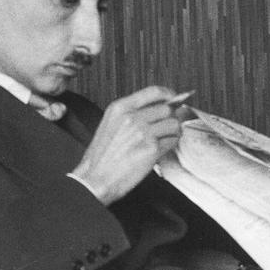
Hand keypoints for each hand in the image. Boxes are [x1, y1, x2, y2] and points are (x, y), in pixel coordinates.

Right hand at [71, 87, 192, 205]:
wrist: (96, 178)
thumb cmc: (102, 155)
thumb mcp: (111, 124)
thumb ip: (132, 112)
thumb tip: (160, 106)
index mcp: (120, 108)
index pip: (153, 92)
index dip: (168, 95)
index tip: (174, 100)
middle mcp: (132, 117)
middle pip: (167, 109)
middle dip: (171, 117)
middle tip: (168, 126)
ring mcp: (143, 132)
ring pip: (174, 124)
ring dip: (173, 132)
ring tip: (164, 139)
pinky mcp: (152, 149)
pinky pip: (172, 141)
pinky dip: (170, 145)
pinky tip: (160, 150)